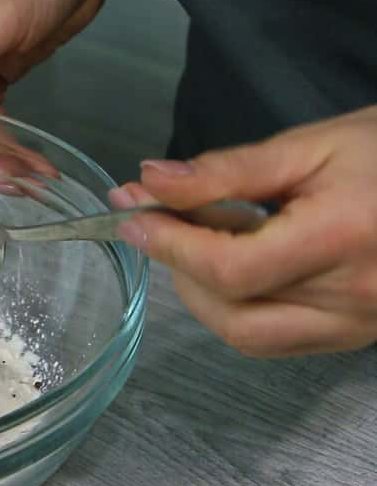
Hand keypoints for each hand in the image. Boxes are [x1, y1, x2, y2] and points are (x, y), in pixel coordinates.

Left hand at [109, 106, 376, 356]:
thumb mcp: (311, 146)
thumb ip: (226, 171)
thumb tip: (152, 183)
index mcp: (343, 239)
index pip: (229, 268)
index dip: (170, 244)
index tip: (131, 214)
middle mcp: (354, 298)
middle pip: (230, 308)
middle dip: (179, 265)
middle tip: (163, 218)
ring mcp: (357, 326)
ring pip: (247, 335)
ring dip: (203, 294)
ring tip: (199, 240)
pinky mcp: (354, 335)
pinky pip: (275, 339)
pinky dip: (237, 308)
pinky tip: (235, 266)